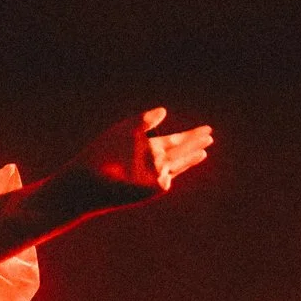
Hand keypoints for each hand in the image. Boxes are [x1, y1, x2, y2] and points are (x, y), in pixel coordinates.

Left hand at [71, 107, 213, 198]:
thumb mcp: (125, 130)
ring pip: (177, 166)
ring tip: (204, 150)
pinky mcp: (151, 189)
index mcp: (145, 148)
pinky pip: (166, 179)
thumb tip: (164, 111)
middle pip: (179, 152)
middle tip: (211, 135)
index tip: (206, 128)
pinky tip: (159, 172)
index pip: (173, 141)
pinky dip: (165, 173)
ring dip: (191, 157)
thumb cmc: (103, 153)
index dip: (189, 135)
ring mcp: (152, 177)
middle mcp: (151, 163)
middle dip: (194, 143)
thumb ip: (144, 120)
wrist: (89, 177)